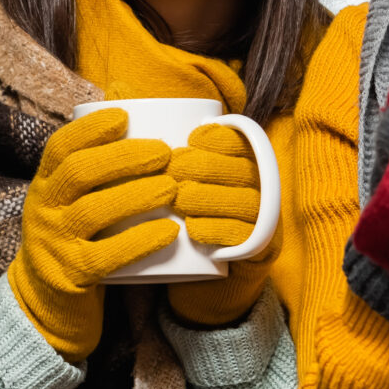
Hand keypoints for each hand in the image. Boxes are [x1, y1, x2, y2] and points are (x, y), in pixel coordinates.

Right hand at [9, 109, 181, 360]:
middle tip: (165, 152)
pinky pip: (106, 256)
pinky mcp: (71, 275)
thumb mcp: (74, 197)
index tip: (125, 116)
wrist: (46, 301)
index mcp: (45, 183)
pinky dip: (140, 241)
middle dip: (123, 157)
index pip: (60, 147)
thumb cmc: (75, 236)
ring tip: (172, 188)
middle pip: (79, 173)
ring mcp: (53, 243)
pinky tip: (169, 232)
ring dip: (136, 195)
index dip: (91, 128)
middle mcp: (42, 209)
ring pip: (93, 212)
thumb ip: (96, 155)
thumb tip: (125, 94)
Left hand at [165, 122, 273, 328]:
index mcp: (246, 163)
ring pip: (246, 201)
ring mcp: (265, 220)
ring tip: (180, 200)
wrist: (202, 277)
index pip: (241, 143)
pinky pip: (246, 237)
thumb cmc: (181, 216)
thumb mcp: (174, 179)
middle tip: (173, 171)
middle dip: (205, 167)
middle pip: (242, 170)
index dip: (216, 139)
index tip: (187, 142)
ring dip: (209, 197)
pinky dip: (218, 230)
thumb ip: (161, 151)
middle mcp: (262, 188)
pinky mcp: (260, 250)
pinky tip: (193, 229)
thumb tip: (124, 110)